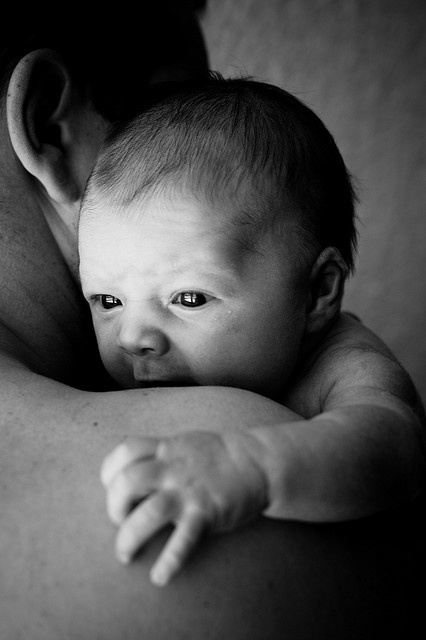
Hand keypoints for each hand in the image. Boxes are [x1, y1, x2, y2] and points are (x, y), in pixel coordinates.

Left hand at [100, 430, 267, 585]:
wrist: (257, 461)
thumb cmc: (217, 456)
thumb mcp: (184, 444)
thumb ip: (159, 455)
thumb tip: (131, 472)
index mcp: (167, 450)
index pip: (126, 451)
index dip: (110, 470)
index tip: (110, 485)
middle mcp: (173, 469)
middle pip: (128, 481)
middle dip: (114, 505)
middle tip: (119, 519)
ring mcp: (189, 491)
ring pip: (149, 512)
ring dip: (130, 536)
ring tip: (126, 553)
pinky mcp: (206, 513)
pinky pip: (183, 540)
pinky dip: (169, 561)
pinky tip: (159, 576)